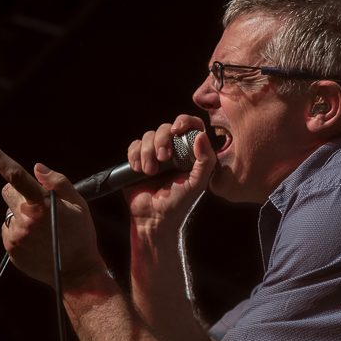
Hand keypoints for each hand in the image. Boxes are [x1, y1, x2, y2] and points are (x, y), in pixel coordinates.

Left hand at [0, 139, 104, 287]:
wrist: (77, 273)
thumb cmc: (81, 236)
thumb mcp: (79, 205)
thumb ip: (58, 182)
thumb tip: (37, 168)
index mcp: (42, 204)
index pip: (16, 175)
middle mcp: (24, 218)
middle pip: (7, 191)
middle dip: (19, 193)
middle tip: (39, 206)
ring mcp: (15, 235)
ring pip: (9, 212)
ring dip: (21, 214)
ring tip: (43, 230)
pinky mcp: (10, 249)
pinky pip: (8, 230)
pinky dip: (20, 231)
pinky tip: (37, 241)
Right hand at [124, 117, 215, 232]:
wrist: (156, 219)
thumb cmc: (180, 204)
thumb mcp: (198, 184)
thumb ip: (206, 161)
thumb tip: (201, 135)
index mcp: (191, 153)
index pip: (191, 126)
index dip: (184, 121)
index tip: (176, 129)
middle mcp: (173, 151)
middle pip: (165, 128)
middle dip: (161, 140)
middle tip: (163, 159)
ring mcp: (155, 154)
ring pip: (148, 136)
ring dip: (147, 152)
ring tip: (149, 172)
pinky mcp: (138, 160)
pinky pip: (134, 145)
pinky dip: (135, 155)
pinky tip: (139, 170)